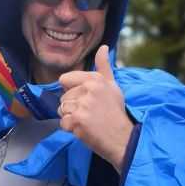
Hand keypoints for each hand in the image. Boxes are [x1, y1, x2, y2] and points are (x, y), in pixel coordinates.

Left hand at [58, 45, 133, 173]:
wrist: (123, 137)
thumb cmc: (116, 112)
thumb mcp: (112, 85)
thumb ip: (104, 66)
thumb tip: (103, 47)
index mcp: (95, 79)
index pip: (64, 80)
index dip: (71, 91)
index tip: (84, 99)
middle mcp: (88, 89)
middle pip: (63, 97)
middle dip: (72, 107)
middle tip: (90, 114)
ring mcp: (82, 105)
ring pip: (62, 110)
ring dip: (71, 118)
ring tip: (87, 121)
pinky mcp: (78, 120)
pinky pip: (63, 123)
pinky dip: (70, 129)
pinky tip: (84, 129)